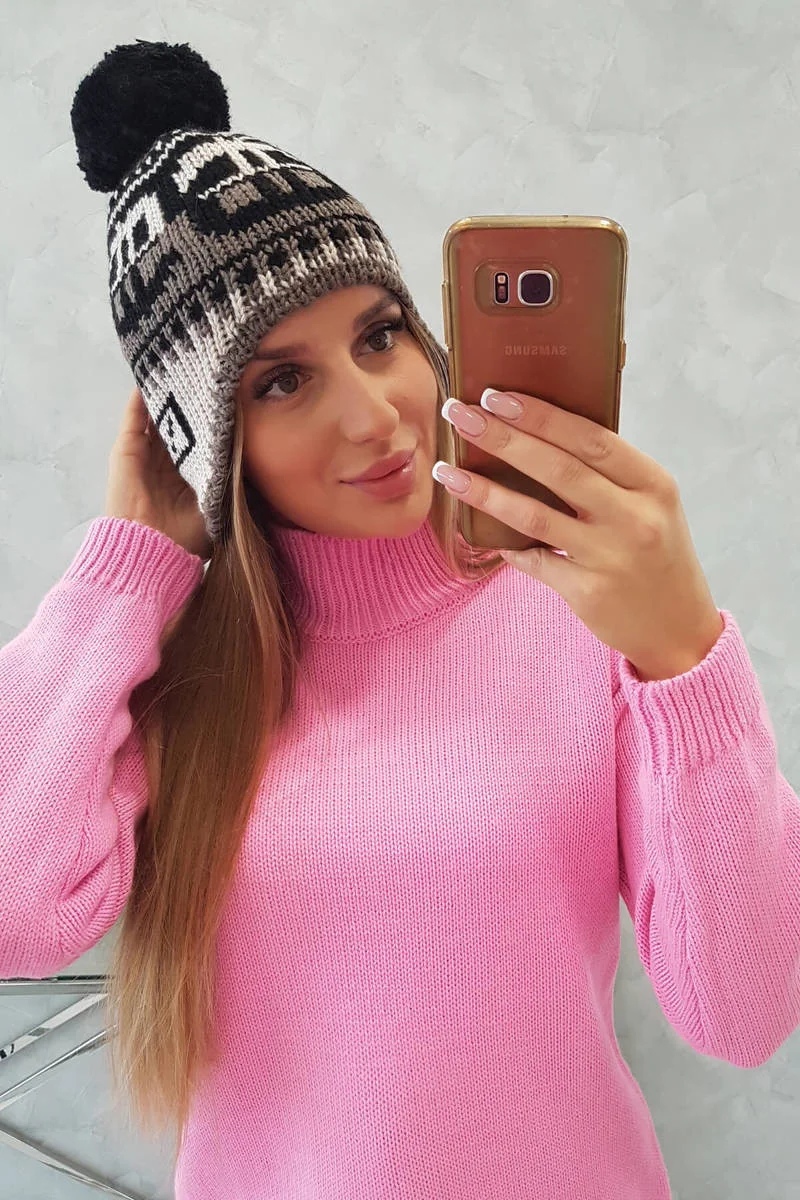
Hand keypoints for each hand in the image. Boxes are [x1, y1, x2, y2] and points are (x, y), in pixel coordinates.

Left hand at [435, 388, 724, 680]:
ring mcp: (611, 556)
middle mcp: (635, 517)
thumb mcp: (650, 505)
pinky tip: (479, 531)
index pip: (591, 438)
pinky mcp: (588, 591)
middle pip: (558, 468)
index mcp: (652, 484)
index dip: (541, 415)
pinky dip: (505, 544)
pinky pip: (533, 561)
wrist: (678, 627)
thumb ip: (608, 475)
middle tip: (459, 414)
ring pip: (535, 515)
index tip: (496, 395)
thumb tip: (538, 433)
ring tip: (448, 472)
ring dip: (485, 491)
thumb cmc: (656, 555)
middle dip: (503, 438)